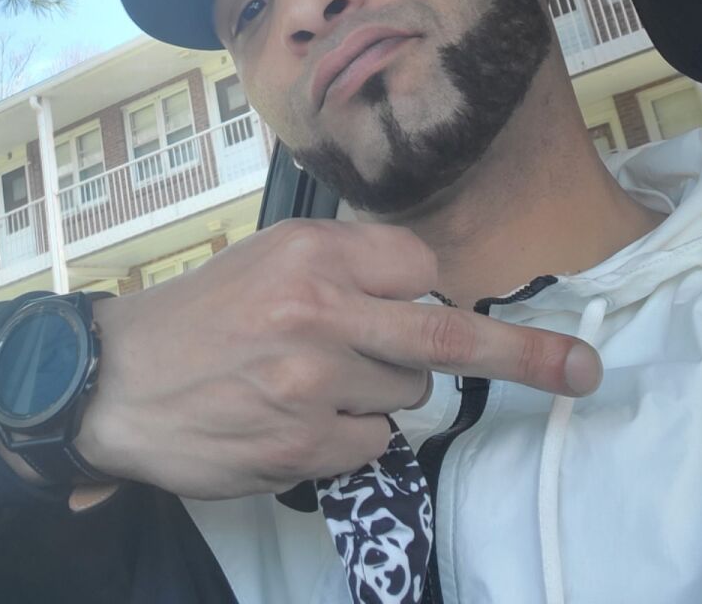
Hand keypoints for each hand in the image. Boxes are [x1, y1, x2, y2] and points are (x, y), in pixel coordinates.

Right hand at [71, 219, 601, 498]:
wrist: (117, 381)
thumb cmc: (199, 313)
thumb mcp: (267, 259)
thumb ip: (345, 268)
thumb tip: (429, 290)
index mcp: (311, 252)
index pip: (421, 265)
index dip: (426, 286)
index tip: (433, 299)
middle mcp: (319, 311)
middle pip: (444, 335)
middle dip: (523, 353)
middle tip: (583, 369)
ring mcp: (312, 384)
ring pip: (404, 393)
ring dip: (375, 390)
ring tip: (304, 380)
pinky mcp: (302, 449)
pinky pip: (371, 443)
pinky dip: (347, 436)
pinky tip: (292, 419)